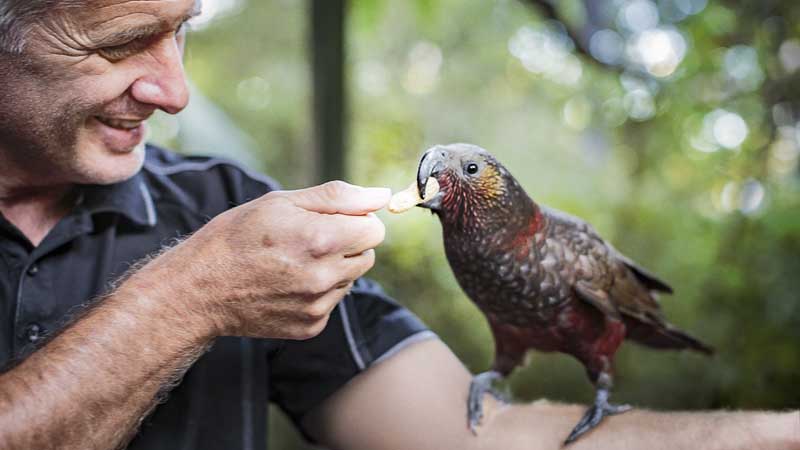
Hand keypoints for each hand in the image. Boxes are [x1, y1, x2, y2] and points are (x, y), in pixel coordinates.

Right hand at [130, 180, 390, 339]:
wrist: (199, 290)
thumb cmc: (237, 237)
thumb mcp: (282, 203)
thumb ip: (338, 197)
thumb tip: (382, 196)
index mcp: (320, 240)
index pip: (374, 230)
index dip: (356, 219)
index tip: (333, 219)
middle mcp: (324, 277)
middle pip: (367, 255)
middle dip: (348, 242)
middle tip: (309, 238)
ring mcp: (318, 306)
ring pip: (351, 279)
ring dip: (334, 267)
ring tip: (293, 261)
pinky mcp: (310, 326)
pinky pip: (333, 301)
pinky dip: (319, 291)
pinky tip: (287, 283)